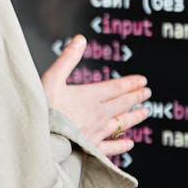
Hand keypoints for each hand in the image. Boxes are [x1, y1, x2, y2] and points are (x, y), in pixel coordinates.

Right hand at [41, 35, 149, 158]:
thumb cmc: (44, 109)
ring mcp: (97, 132)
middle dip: (136, 97)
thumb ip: (68, 59)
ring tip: (145, 112)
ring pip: (122, 123)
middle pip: (122, 104)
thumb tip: (80, 39)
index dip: (131, 83)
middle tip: (147, 92)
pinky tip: (129, 143)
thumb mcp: (52, 78)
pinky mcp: (92, 148)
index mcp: (90, 96)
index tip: (143, 81)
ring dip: (134, 117)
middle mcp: (98, 114)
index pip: (117, 88)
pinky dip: (122, 145)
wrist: (41, 140)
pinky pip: (111, 147)